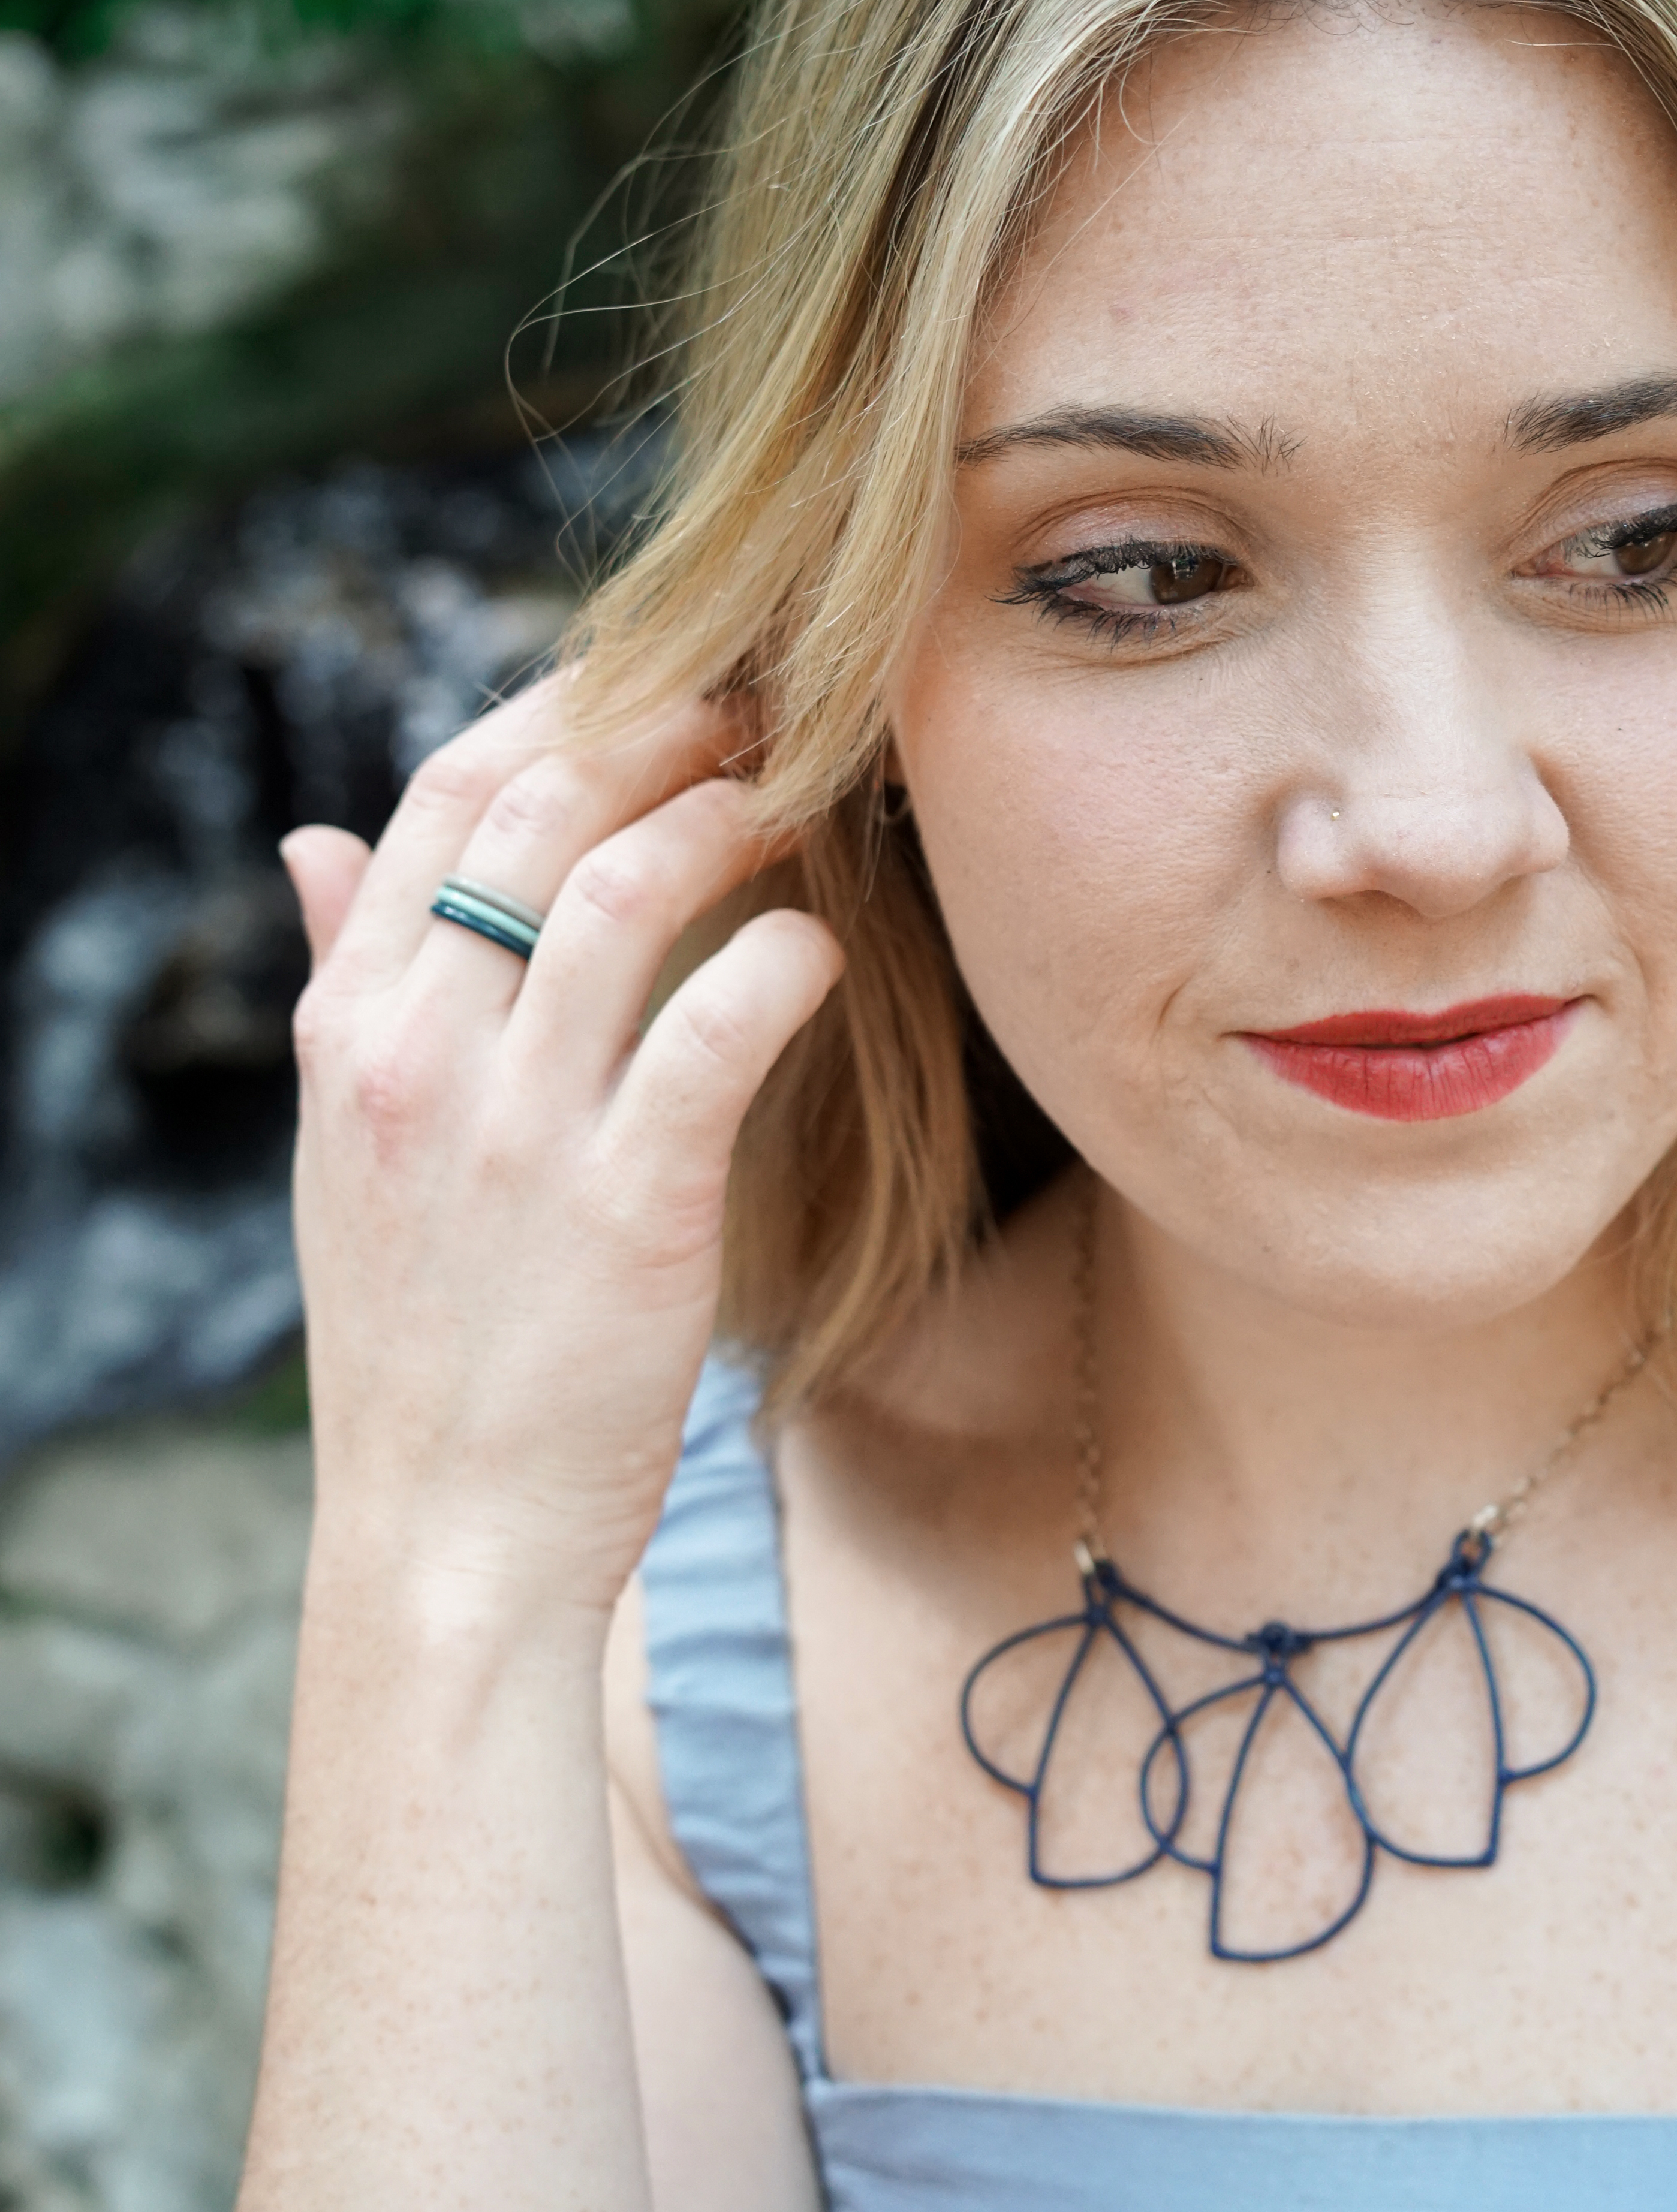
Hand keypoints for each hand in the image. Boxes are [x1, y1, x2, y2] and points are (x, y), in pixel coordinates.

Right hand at [282, 674, 841, 1626]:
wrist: (446, 1536)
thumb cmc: (422, 1339)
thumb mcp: (344, 1152)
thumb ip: (344, 984)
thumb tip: (316, 842)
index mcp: (349, 1031)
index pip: (446, 800)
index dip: (560, 710)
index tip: (654, 675)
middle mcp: (416, 1056)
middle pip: (537, 813)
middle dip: (661, 728)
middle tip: (763, 704)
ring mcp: (516, 1129)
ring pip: (624, 891)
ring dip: (728, 818)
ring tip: (803, 801)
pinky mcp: (628, 1204)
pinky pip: (716, 1027)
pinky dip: (782, 962)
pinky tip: (825, 950)